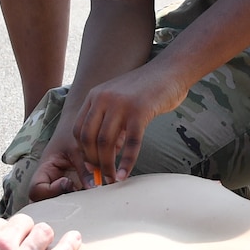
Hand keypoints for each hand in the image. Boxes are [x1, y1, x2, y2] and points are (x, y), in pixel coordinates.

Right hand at [0, 214, 80, 249]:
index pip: (3, 222)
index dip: (6, 234)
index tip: (8, 244)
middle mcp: (2, 244)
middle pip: (25, 224)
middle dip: (26, 232)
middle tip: (27, 244)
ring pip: (44, 234)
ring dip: (44, 238)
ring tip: (46, 244)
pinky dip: (70, 244)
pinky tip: (76, 239)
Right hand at [25, 126, 94, 202]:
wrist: (78, 121)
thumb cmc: (75, 133)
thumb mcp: (79, 149)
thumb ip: (85, 169)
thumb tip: (94, 188)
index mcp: (44, 169)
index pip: (35, 191)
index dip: (50, 192)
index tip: (68, 182)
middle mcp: (47, 180)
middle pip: (42, 202)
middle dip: (58, 203)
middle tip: (78, 193)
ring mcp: (57, 184)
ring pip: (54, 203)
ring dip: (68, 202)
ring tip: (85, 194)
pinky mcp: (69, 185)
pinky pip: (68, 198)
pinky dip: (76, 199)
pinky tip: (90, 194)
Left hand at [71, 61, 192, 184]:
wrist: (170, 71)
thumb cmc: (147, 89)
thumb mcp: (120, 98)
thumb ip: (110, 119)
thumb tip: (106, 152)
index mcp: (95, 96)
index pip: (78, 129)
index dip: (83, 151)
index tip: (91, 166)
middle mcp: (104, 99)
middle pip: (88, 138)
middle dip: (93, 162)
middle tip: (101, 176)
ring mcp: (121, 104)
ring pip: (106, 142)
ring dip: (107, 165)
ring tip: (111, 178)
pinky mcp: (140, 111)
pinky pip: (131, 143)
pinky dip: (126, 162)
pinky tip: (125, 174)